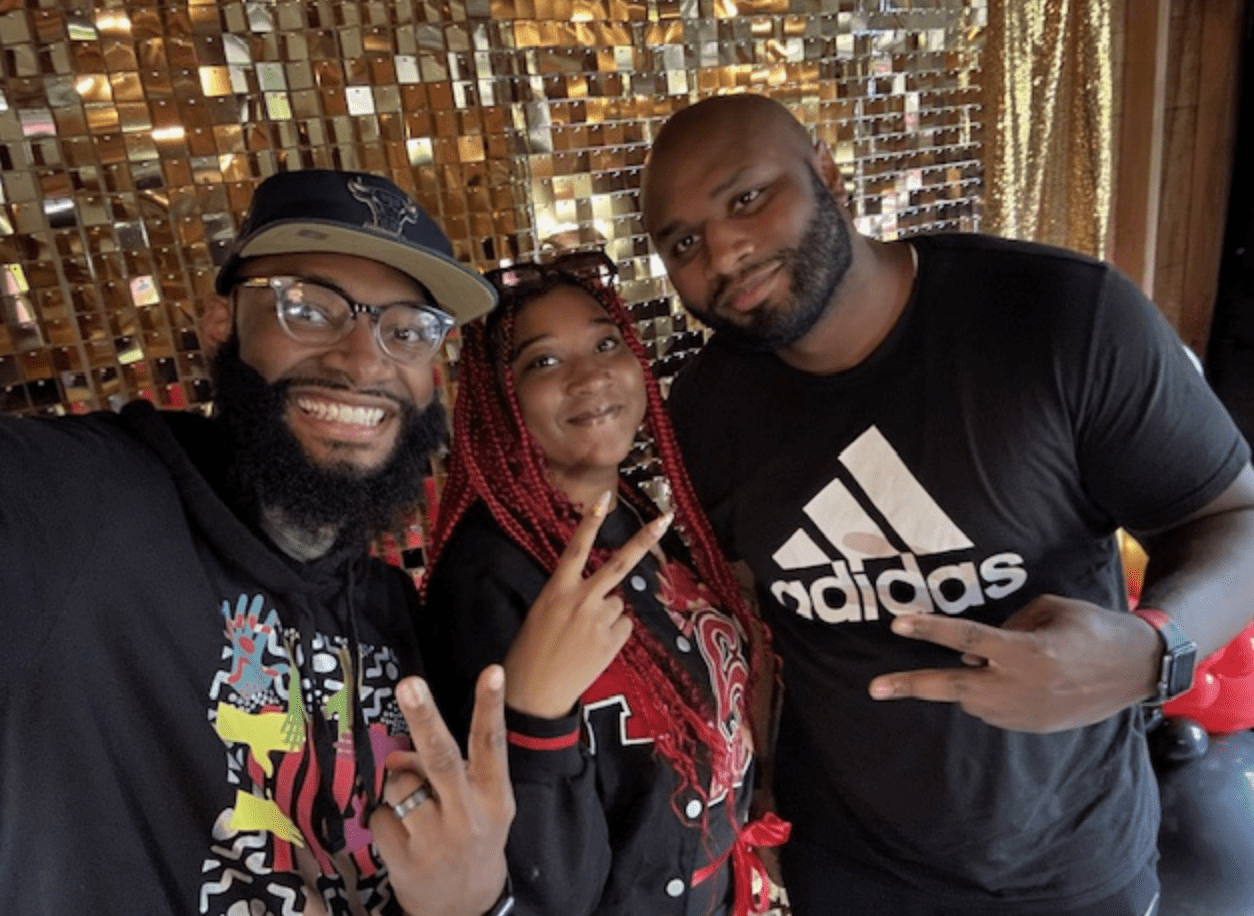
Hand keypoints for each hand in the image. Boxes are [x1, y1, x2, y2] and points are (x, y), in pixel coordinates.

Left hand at [369, 667, 514, 915]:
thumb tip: (398, 752)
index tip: (492, 672)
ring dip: (398, 783)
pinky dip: (384, 818)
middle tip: (409, 684)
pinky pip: (380, 816)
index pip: (492, 743)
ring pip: (400, 782)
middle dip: (424, 717)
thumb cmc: (473, 839)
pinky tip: (402, 834)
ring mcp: (436, 840)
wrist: (466, 908)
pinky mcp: (405, 861)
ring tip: (414, 807)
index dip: (490, 706)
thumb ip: (449, 769)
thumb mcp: (479, 803)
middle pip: (442, 758)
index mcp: (494, 796)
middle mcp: (468, 815)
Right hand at [504, 490, 673, 718]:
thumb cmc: (530, 652)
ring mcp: (599, 621)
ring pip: (618, 604)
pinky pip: (622, 626)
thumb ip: (569, 596)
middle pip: (619, 564)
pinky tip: (592, 649)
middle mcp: (581, 600)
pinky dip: (612, 635)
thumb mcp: (541, 614)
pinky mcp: (613, 642)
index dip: (589, 521)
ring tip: (582, 638)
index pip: (576, 548)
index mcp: (556, 590)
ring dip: (606, 615)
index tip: (604, 496)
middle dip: (644, 540)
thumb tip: (603, 594)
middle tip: (666, 518)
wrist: (533, 695)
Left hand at [867, 594, 1161, 732]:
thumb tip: (972, 647)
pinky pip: (992, 707)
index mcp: (1025, 652)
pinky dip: (989, 691)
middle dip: (910, 686)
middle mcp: (1018, 686)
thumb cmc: (1093, 629)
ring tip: (997, 663)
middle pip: (952, 685)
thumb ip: (1008, 624)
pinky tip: (1012, 679)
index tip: (897, 624)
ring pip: (971, 695)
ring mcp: (1024, 713)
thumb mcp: (1050, 609)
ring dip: (968, 679)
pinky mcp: (1030, 727)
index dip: (929, 629)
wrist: (1137, 671)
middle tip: (875, 688)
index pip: (965, 637)